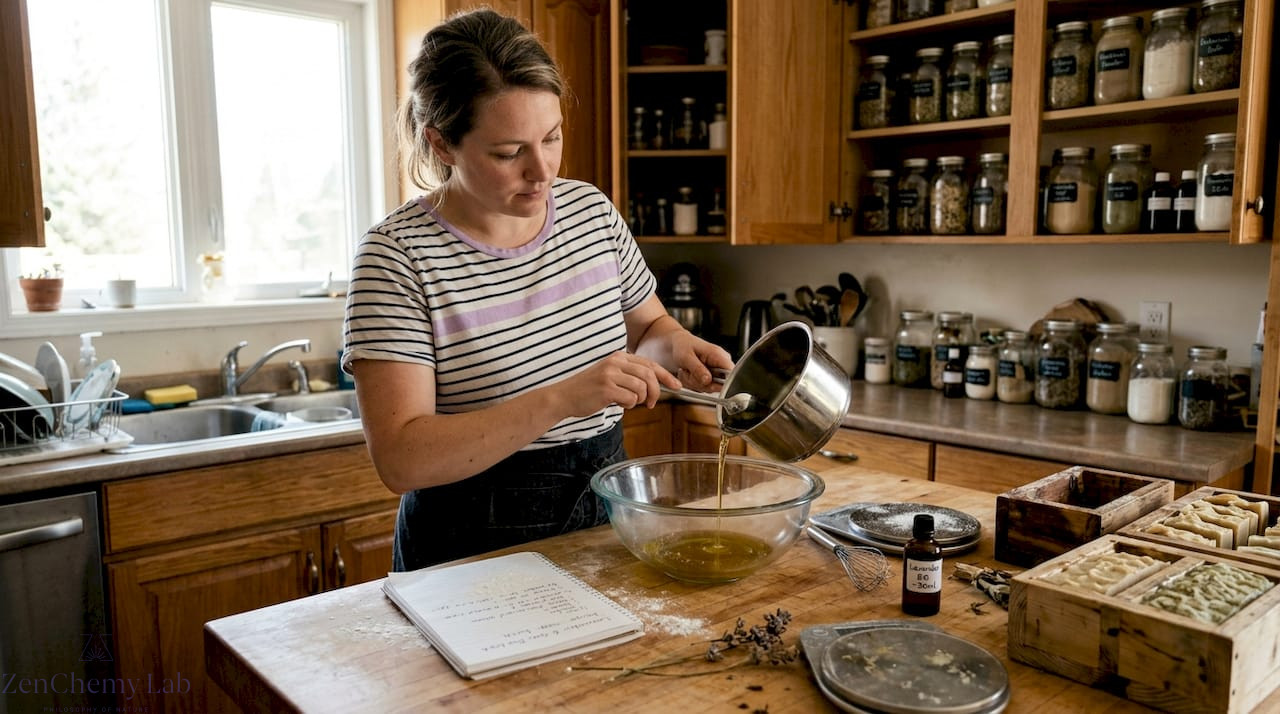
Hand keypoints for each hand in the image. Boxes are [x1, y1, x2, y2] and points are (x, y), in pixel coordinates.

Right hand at [555, 351, 681, 416]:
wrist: (564, 396)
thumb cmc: (589, 389)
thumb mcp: (610, 375)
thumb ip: (629, 375)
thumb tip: (654, 385)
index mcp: (618, 357)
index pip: (649, 364)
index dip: (666, 376)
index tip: (677, 386)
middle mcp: (615, 362)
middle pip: (649, 375)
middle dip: (656, 392)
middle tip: (651, 404)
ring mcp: (610, 375)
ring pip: (641, 388)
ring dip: (641, 400)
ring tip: (630, 403)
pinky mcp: (606, 389)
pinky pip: (631, 399)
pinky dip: (628, 405)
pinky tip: (618, 404)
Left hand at [669, 331, 733, 391]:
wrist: (678, 345)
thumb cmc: (683, 346)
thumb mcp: (686, 357)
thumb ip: (697, 369)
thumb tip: (708, 380)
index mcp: (718, 355)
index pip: (731, 373)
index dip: (722, 383)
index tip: (706, 383)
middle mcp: (721, 363)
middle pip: (719, 385)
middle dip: (701, 383)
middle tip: (689, 374)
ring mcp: (716, 372)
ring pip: (710, 388)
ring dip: (695, 383)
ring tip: (688, 372)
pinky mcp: (711, 378)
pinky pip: (705, 387)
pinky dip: (694, 384)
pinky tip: (689, 375)